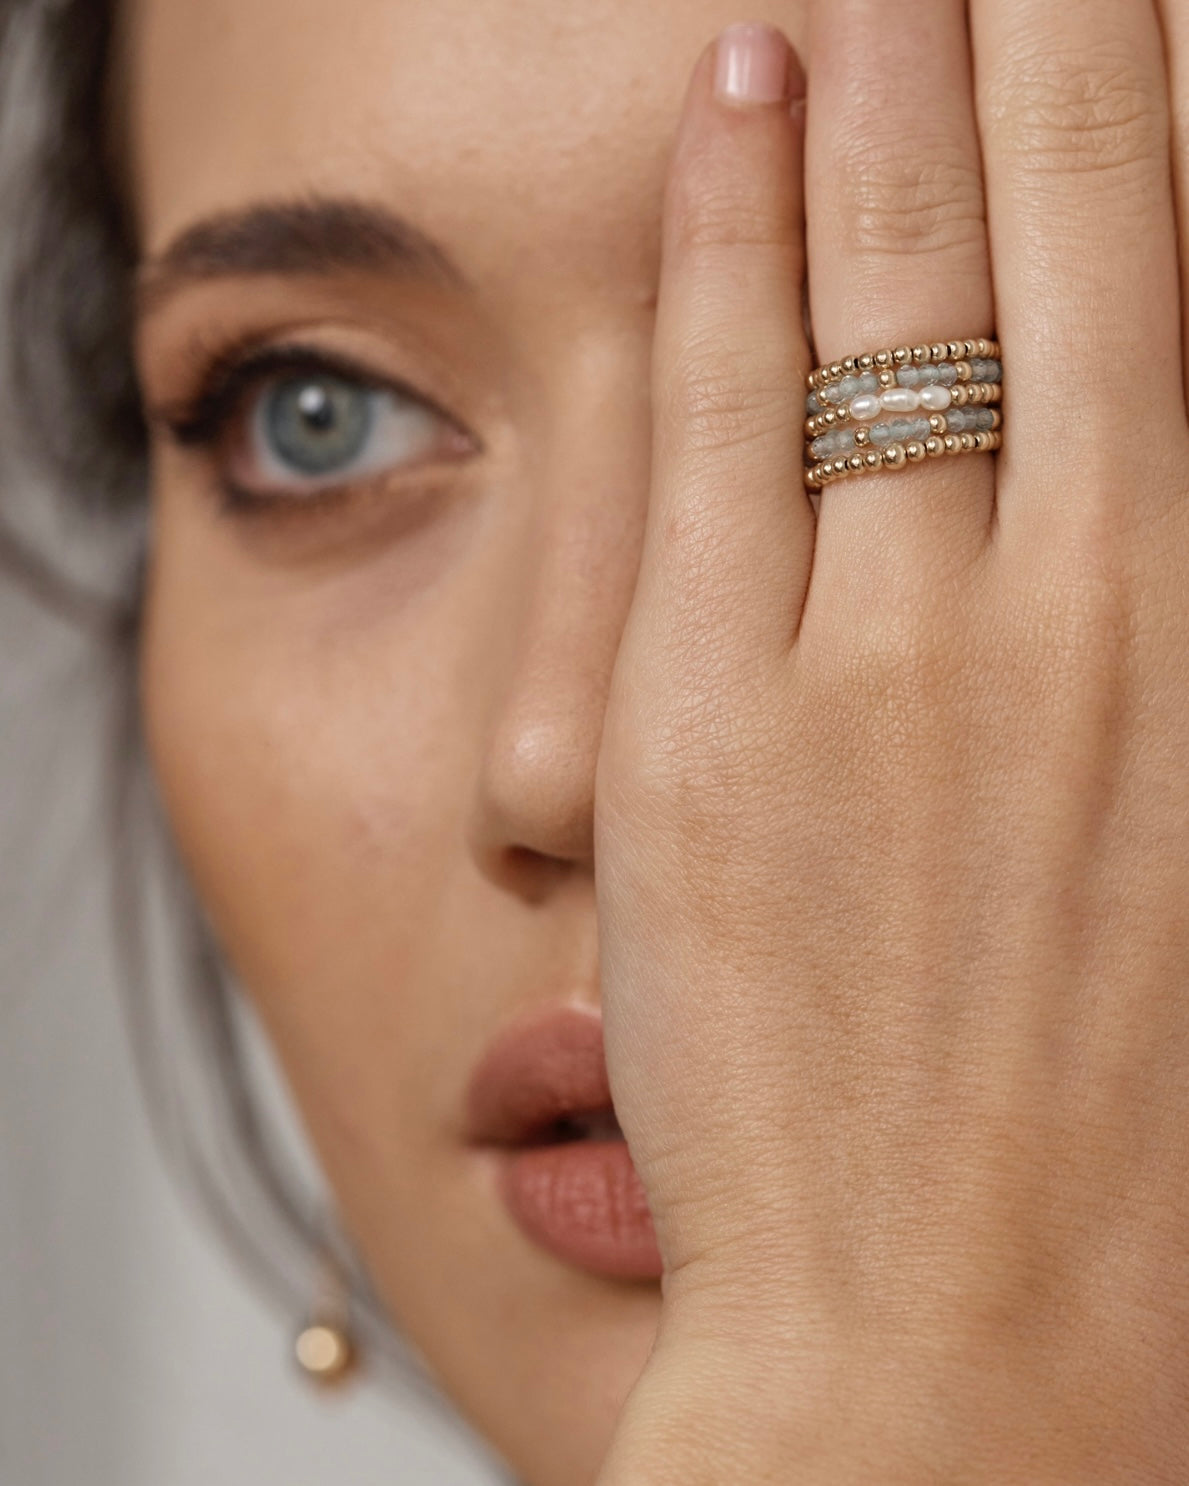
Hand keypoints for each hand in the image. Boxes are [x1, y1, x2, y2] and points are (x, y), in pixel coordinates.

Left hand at [593, 3, 1188, 1481]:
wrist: (969, 1348)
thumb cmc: (1125, 1152)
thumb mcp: (1186, 852)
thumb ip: (1157, 647)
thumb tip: (1122, 469)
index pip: (1176, 287)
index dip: (1144, 101)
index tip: (1102, 0)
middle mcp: (1082, 617)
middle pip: (1056, 237)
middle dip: (1026, 33)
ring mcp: (884, 661)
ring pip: (883, 290)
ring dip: (877, 85)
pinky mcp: (709, 724)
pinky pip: (719, 420)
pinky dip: (728, 240)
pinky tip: (730, 106)